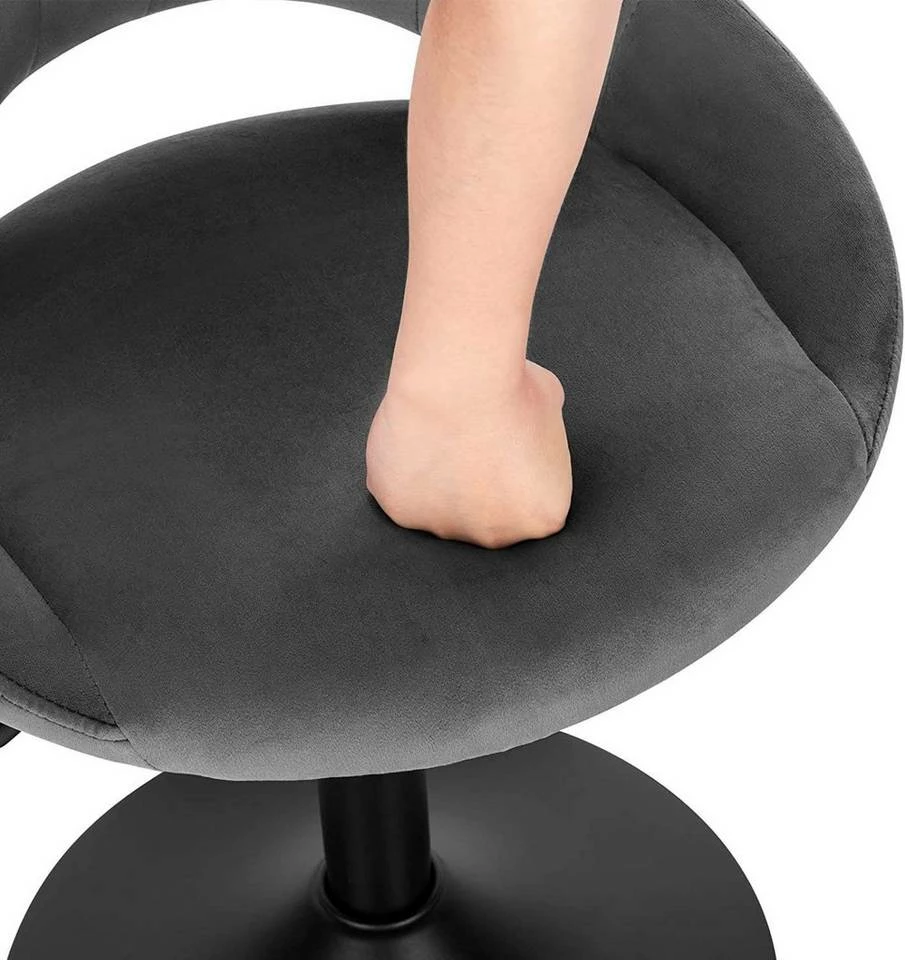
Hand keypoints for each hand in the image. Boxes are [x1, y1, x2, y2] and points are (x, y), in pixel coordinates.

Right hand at [366, 360, 571, 548]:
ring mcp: (449, 529)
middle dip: (479, 487)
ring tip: (441, 440)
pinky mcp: (405, 514)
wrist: (459, 383)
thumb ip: (542, 441)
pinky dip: (404, 475)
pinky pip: (403, 498)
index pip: (530, 506)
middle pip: (486, 518)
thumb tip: (529, 430)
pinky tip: (413, 445)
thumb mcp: (551, 413)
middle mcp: (498, 536)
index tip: (503, 448)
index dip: (515, 472)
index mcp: (543, 516)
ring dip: (440, 485)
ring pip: (442, 510)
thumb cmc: (509, 391)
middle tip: (469, 446)